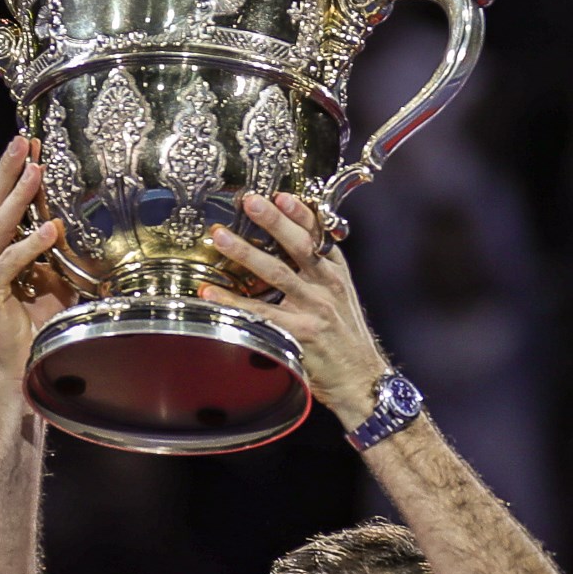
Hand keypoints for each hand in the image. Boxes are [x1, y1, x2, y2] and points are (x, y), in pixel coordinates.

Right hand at [0, 136, 70, 380]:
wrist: (22, 368)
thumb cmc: (35, 324)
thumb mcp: (47, 275)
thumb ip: (48, 247)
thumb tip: (67, 215)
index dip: (7, 173)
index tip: (27, 146)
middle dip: (8, 171)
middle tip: (25, 143)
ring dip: (19, 198)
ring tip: (37, 172)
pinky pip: (7, 263)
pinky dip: (29, 246)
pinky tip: (49, 230)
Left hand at [201, 192, 393, 422]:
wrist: (361, 379)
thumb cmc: (345, 337)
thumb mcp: (341, 296)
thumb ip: (321, 267)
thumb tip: (296, 236)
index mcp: (336, 273)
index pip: (320, 235)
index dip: (301, 213)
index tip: (282, 194)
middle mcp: (328, 286)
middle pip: (299, 246)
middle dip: (274, 221)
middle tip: (250, 201)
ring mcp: (315, 309)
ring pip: (277, 274)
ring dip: (246, 252)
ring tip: (221, 236)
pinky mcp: (300, 334)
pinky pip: (260, 314)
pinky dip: (234, 302)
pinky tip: (212, 293)